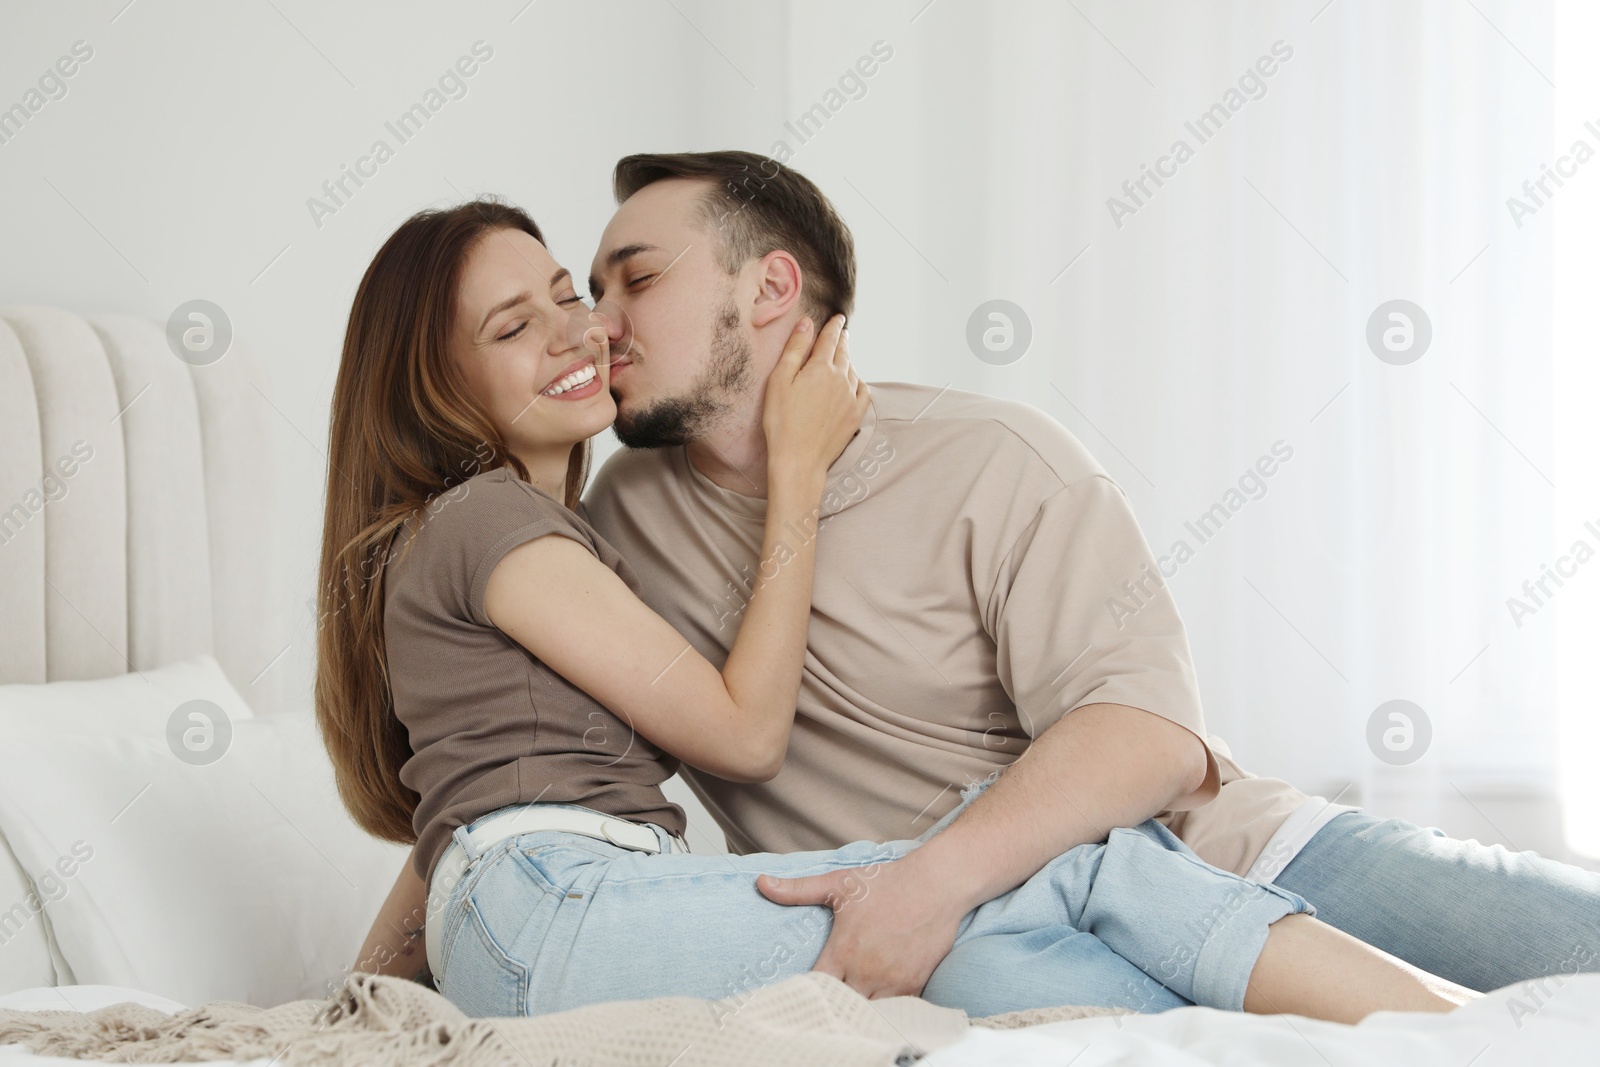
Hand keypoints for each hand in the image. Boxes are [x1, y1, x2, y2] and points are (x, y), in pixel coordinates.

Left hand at [756, 854, 964, 998]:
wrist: (936, 885)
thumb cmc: (887, 883)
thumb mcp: (839, 883)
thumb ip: (797, 890)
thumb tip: (761, 883)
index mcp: (843, 950)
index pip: (814, 988)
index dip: (804, 995)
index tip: (798, 997)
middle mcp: (865, 971)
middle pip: (839, 1007)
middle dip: (829, 1008)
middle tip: (821, 1007)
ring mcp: (891, 981)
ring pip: (866, 1014)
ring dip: (856, 1013)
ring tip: (845, 1010)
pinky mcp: (914, 986)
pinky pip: (894, 1013)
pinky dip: (883, 1014)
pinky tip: (873, 1010)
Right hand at [761, 314, 869, 482]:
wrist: (799, 459)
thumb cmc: (782, 421)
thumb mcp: (780, 380)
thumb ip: (795, 349)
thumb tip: (807, 323)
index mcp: (820, 368)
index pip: (830, 339)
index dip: (833, 326)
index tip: (838, 318)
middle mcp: (841, 379)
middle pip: (843, 353)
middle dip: (842, 341)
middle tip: (842, 333)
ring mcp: (851, 398)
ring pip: (853, 371)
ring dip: (849, 360)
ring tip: (844, 356)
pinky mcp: (855, 416)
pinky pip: (862, 390)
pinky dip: (858, 380)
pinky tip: (854, 381)